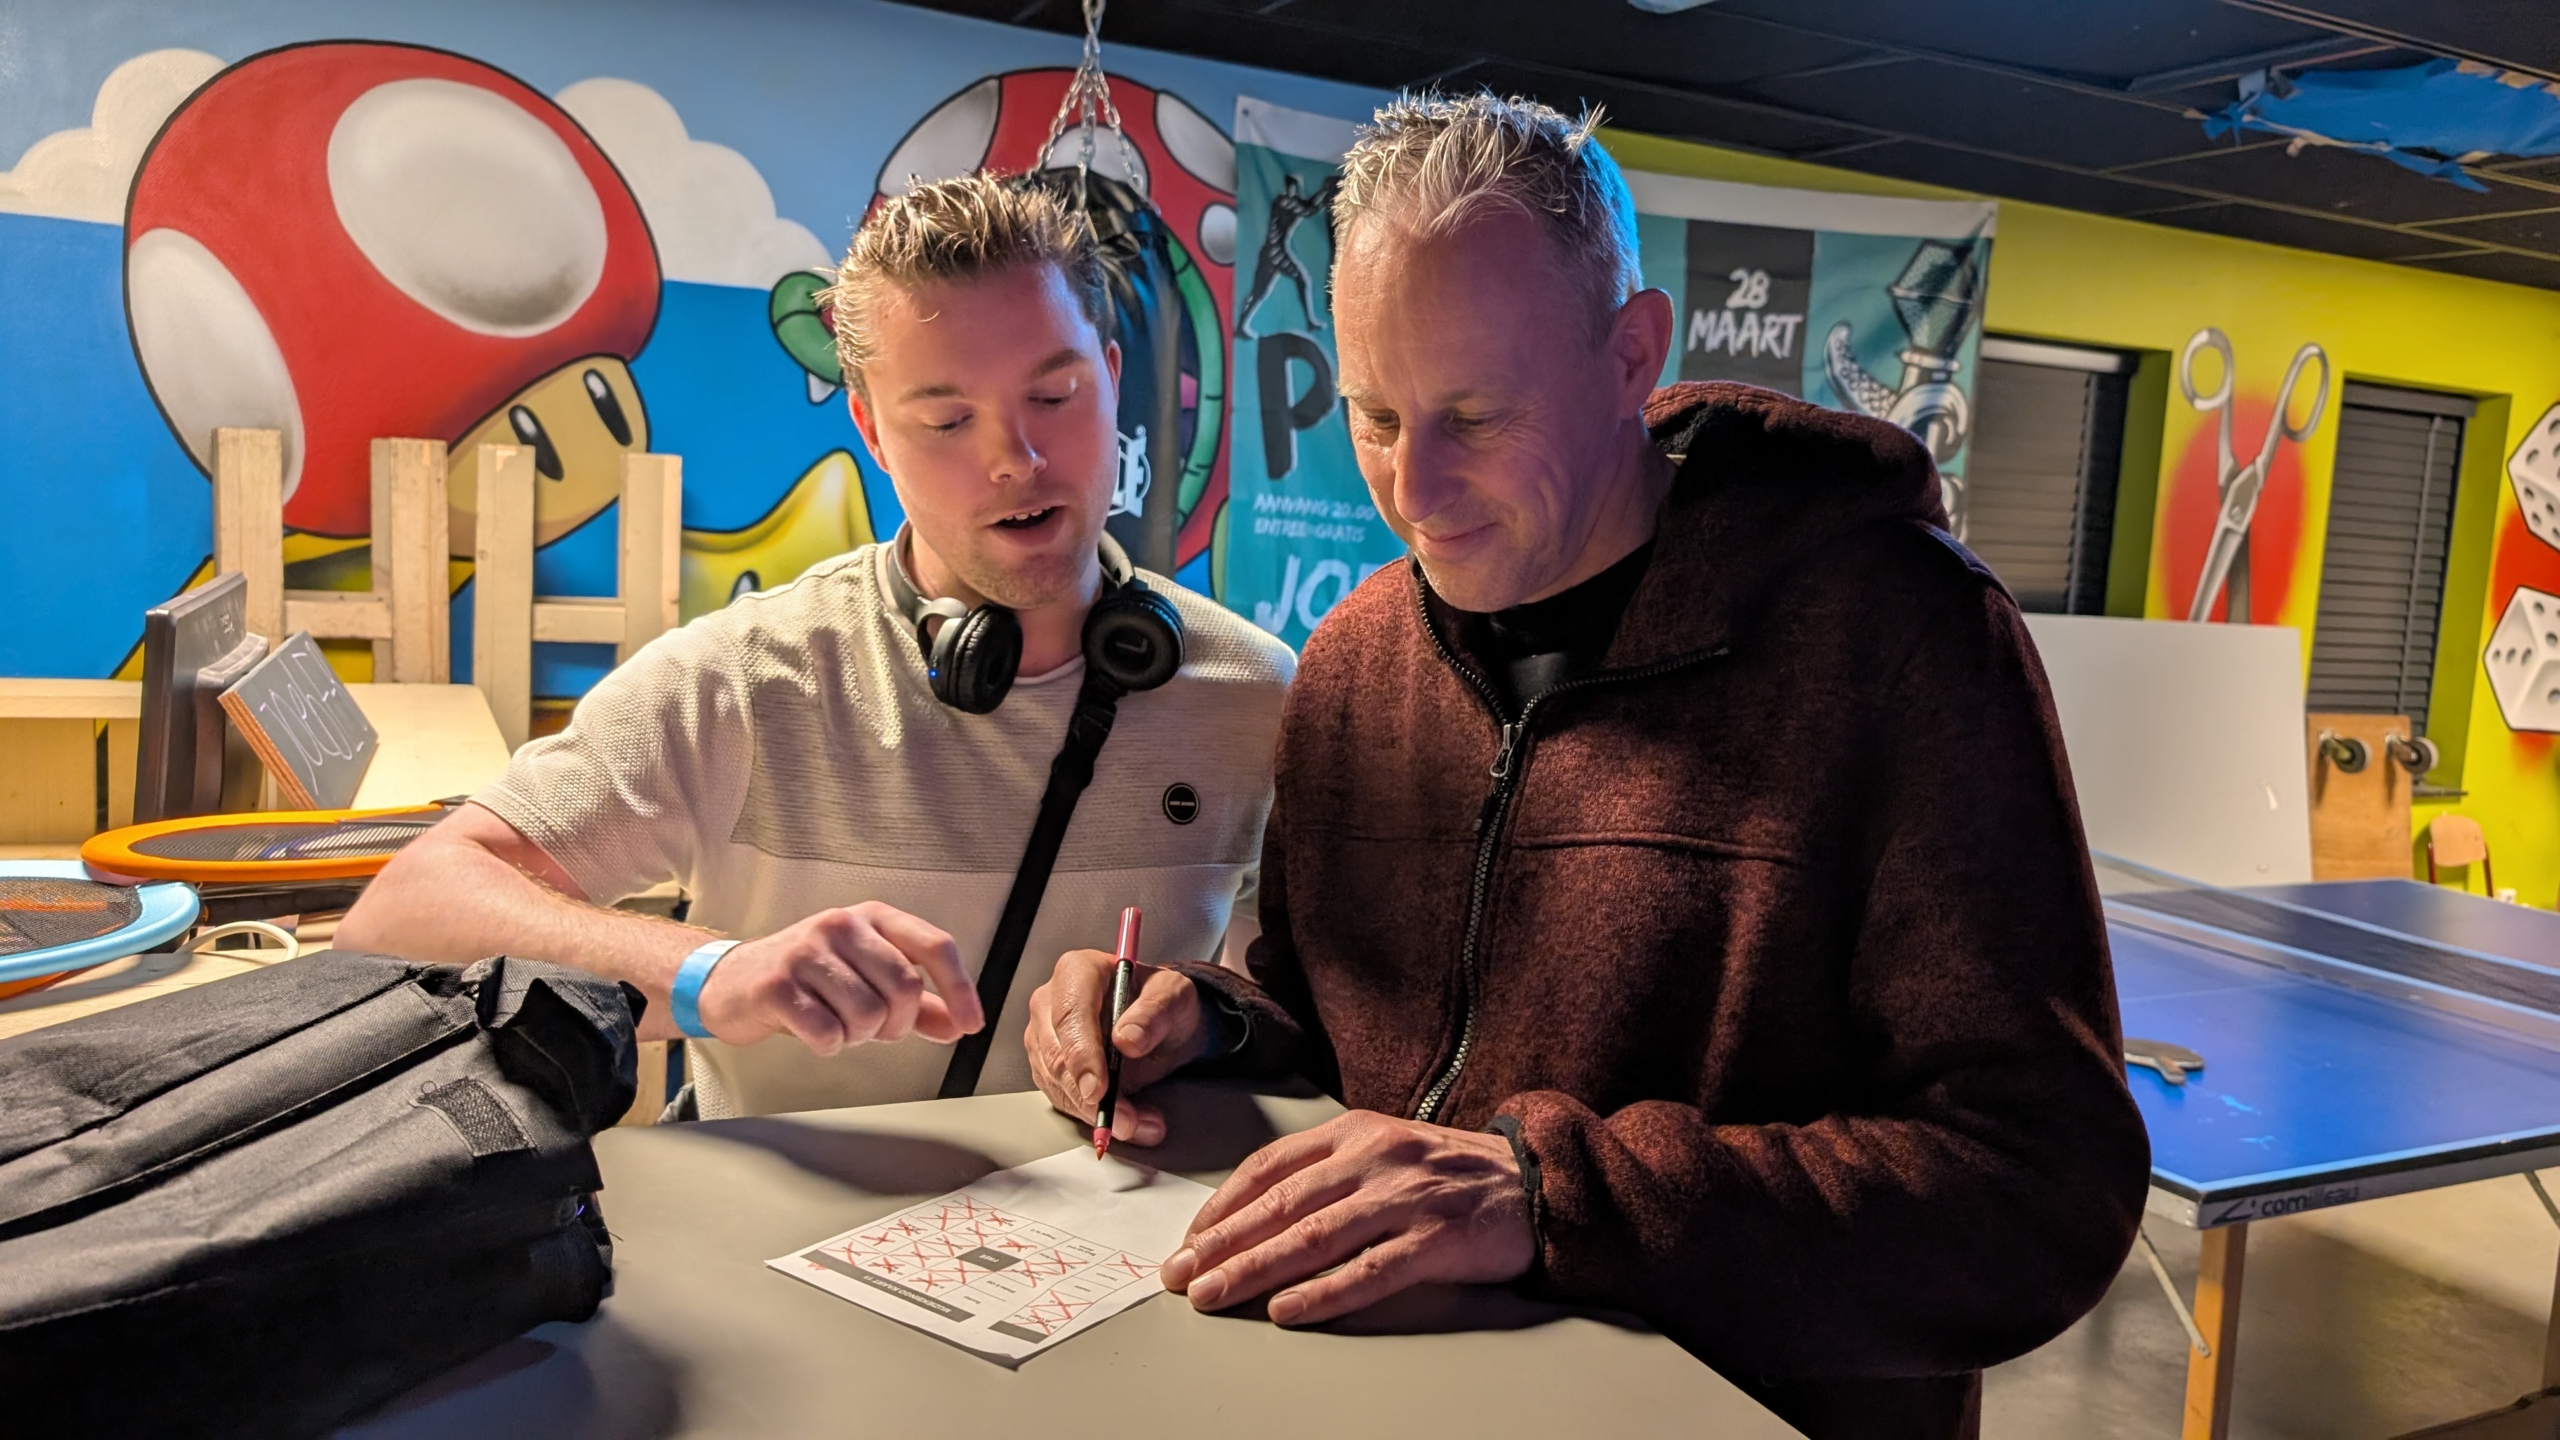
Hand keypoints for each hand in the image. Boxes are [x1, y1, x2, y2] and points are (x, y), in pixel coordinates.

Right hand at [697, 902, 982, 1053]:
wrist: (732, 982)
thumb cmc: (809, 980)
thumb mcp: (867, 978)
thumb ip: (918, 1003)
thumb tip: (960, 1025)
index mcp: (873, 917)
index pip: (935, 945)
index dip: (960, 988)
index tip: (972, 1025)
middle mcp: (842, 924)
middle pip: (905, 988)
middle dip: (897, 1025)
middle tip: (873, 1028)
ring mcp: (807, 951)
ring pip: (869, 1016)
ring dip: (858, 1036)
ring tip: (836, 1023)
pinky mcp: (778, 984)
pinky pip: (829, 1034)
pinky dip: (829, 1046)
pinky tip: (812, 1032)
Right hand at [1024, 948, 1208, 1146]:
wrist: (1162, 1024)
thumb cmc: (1163, 1001)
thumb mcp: (1174, 996)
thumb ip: (1155, 1012)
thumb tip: (1128, 1039)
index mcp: (1078, 971)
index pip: (1070, 1014)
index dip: (1081, 1055)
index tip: (1099, 1089)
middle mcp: (1052, 1001)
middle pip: (1056, 1055)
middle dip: (1090, 1096)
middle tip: (1126, 1119)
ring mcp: (1045, 1035)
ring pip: (1057, 1083)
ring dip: (1096, 1112)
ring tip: (1140, 1122)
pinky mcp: (1048, 1066)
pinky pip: (1062, 1099)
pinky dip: (1093, 1116)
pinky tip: (1127, 1120)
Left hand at [1161, 1111, 1533, 1326]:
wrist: (1534, 1181)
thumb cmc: (1450, 1173)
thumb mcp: (1384, 1151)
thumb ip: (1327, 1174)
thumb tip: (1253, 1217)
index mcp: (1356, 1132)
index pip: (1270, 1168)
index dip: (1222, 1206)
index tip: (1189, 1241)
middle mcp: (1376, 1157)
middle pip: (1282, 1205)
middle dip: (1223, 1245)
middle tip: (1182, 1277)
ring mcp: (1407, 1197)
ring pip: (1314, 1237)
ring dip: (1256, 1270)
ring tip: (1215, 1296)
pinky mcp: (1437, 1239)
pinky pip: (1369, 1271)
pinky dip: (1324, 1293)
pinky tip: (1288, 1312)